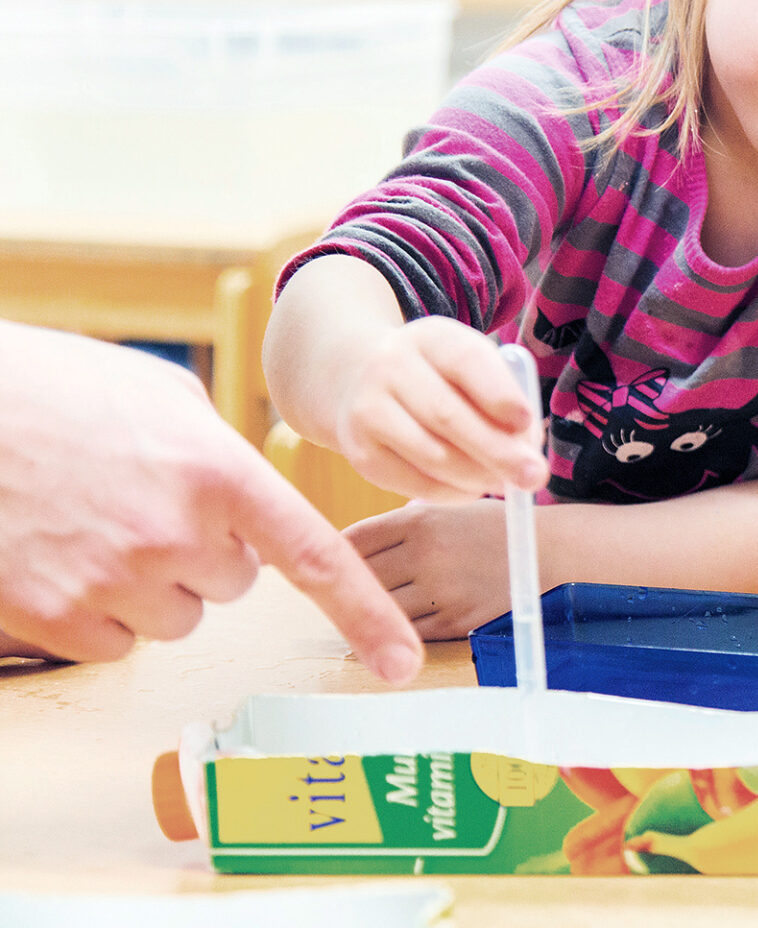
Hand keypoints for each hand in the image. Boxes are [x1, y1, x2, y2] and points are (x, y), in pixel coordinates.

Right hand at [0, 323, 421, 681]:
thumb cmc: (60, 392)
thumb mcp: (164, 399)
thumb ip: (226, 454)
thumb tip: (256, 506)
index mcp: (218, 474)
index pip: (314, 558)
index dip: (366, 615)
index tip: (403, 664)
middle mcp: (175, 535)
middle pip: (233, 584)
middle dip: (203, 552)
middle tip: (141, 501)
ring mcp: (112, 582)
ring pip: (176, 617)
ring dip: (150, 583)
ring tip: (95, 521)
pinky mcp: (55, 617)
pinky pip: (115, 642)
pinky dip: (97, 610)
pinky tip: (63, 553)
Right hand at [333, 317, 546, 503]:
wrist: (363, 380)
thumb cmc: (441, 378)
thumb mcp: (472, 368)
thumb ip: (505, 399)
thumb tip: (527, 450)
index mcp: (432, 337)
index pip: (467, 361)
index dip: (499, 394)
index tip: (527, 421)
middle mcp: (392, 366)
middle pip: (448, 415)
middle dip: (498, 452)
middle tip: (534, 477)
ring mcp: (369, 409)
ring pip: (433, 455)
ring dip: (478, 477)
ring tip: (506, 483)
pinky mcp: (360, 451)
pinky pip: (414, 482)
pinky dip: (452, 493)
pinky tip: (472, 488)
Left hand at [350, 497, 513, 639]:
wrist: (550, 552)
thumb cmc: (494, 529)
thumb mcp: (448, 509)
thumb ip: (402, 525)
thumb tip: (354, 548)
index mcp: (420, 520)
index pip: (354, 540)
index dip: (339, 554)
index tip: (336, 562)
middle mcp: (426, 554)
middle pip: (361, 578)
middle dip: (353, 585)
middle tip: (348, 591)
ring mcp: (441, 591)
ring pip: (381, 610)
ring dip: (376, 612)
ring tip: (375, 609)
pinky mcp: (455, 622)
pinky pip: (409, 632)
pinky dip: (402, 628)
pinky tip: (407, 621)